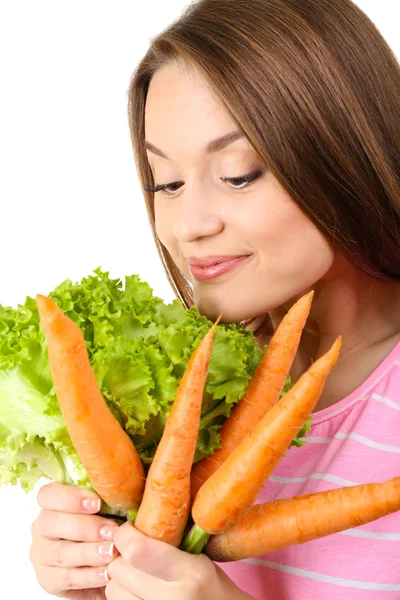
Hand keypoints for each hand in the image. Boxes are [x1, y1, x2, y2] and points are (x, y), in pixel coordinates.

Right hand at [30, 482, 120, 598]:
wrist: (101, 566)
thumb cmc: (104, 528)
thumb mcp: (105, 509)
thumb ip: (108, 497)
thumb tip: (126, 486)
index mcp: (51, 504)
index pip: (48, 494)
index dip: (70, 497)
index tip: (97, 503)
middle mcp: (41, 528)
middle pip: (51, 522)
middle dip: (85, 526)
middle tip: (112, 531)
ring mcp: (41, 555)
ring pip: (60, 552)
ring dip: (89, 552)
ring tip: (112, 552)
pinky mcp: (48, 580)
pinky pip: (66, 578)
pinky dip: (88, 576)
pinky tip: (106, 573)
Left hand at [105, 521, 255, 599]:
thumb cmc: (214, 588)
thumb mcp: (200, 560)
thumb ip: (167, 544)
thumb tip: (132, 520)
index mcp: (190, 573)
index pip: (136, 550)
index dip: (124, 534)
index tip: (129, 528)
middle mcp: (172, 599)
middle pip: (118, 569)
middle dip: (120, 556)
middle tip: (132, 552)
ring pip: (112, 590)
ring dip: (119, 580)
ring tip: (137, 576)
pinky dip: (123, 594)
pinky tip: (139, 591)